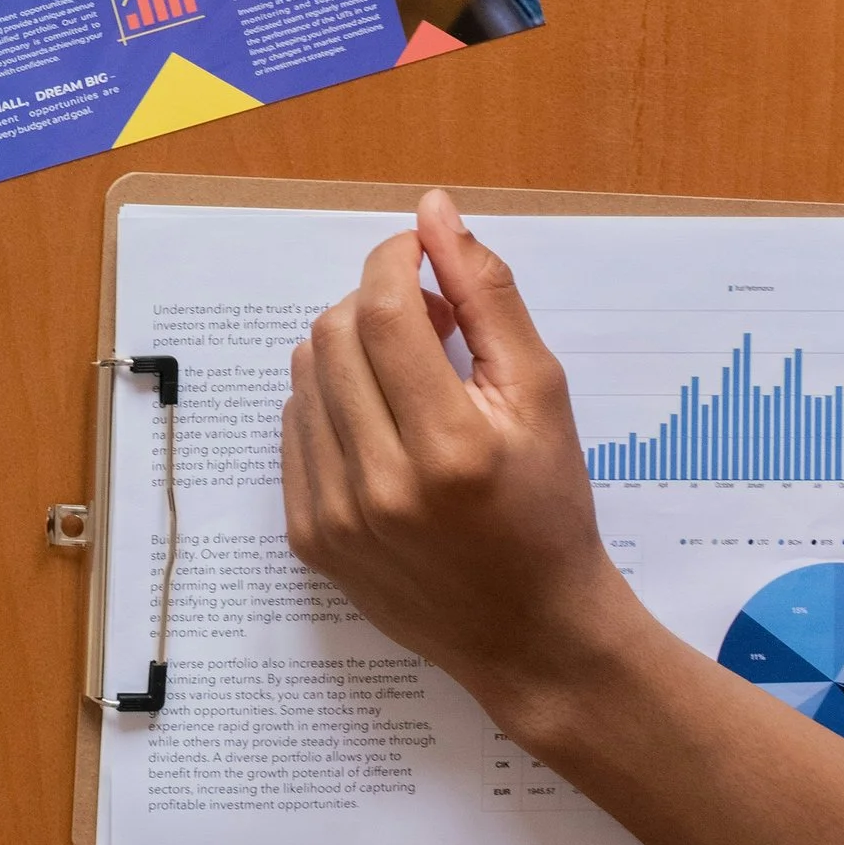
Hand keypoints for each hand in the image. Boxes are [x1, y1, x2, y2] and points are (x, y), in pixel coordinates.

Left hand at [281, 190, 640, 736]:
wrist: (531, 634)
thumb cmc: (549, 508)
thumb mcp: (542, 394)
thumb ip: (487, 295)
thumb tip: (433, 211)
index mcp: (451, 446)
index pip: (386, 311)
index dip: (394, 261)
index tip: (417, 253)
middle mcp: (383, 484)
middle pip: (336, 334)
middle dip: (374, 302)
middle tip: (424, 317)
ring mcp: (336, 517)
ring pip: (307, 375)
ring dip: (349, 349)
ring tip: (405, 373)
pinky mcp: (309, 539)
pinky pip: (294, 428)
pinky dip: (330, 402)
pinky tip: (379, 421)